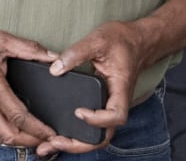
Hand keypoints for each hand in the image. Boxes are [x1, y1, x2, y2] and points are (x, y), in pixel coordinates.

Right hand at [0, 26, 57, 146]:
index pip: (20, 116)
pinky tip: (12, 124)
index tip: (52, 132)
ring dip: (16, 138)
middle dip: (30, 142)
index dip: (38, 128)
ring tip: (33, 134)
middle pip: (9, 136)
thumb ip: (28, 48)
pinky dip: (2, 130)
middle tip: (45, 140)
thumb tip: (51, 56)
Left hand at [36, 21, 141, 156]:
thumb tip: (55, 69)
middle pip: (104, 136)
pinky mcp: (102, 105)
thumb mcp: (98, 39)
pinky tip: (57, 135)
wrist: (136, 40)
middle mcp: (116, 102)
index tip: (78, 112)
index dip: (97, 119)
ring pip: (97, 135)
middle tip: (53, 142)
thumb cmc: (121, 39)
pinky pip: (92, 126)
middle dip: (79, 144)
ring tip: (49, 145)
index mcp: (120, 88)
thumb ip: (76, 53)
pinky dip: (76, 134)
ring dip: (75, 144)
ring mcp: (109, 106)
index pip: (115, 115)